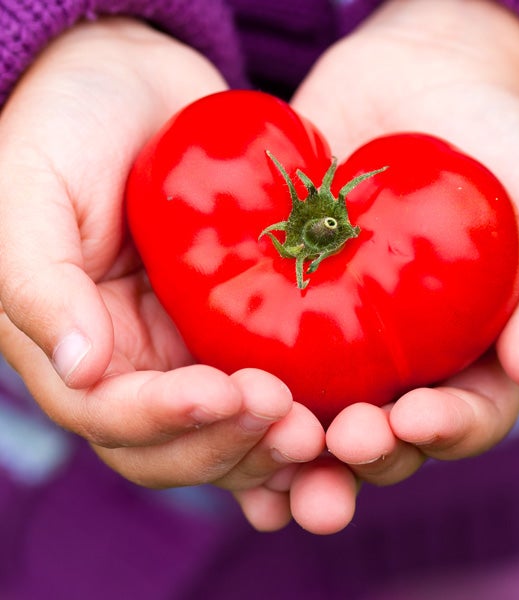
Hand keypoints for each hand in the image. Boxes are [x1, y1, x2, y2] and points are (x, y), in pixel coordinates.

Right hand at [0, 18, 324, 530]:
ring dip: (271, 447)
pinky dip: (299, 416)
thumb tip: (81, 369)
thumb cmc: (69, 127)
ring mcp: (189, 348)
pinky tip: (335, 425)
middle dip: (230, 445)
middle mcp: (134, 363)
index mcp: (78, 346)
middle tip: (290, 424)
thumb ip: (39, 283)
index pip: (114, 417)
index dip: (165, 420)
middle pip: (176, 445)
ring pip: (229, 432)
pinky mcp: (241, 325)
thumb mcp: (29, 191)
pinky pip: (270, 387)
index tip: (221, 393)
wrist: (137, 89)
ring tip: (320, 434)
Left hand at [284, 0, 518, 529]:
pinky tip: (225, 397)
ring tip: (277, 443)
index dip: (444, 430)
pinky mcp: (286, 300)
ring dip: (298, 442)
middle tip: (342, 443)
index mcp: (472, 356)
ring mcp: (340, 335)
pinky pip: (263, 350)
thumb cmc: (502, 146)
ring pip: (318, 410)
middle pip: (385, 434)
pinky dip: (246, 384)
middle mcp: (403, 361)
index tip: (414, 419)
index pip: (465, 416)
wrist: (419, 84)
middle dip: (364, 451)